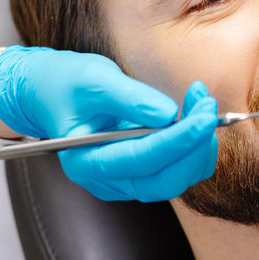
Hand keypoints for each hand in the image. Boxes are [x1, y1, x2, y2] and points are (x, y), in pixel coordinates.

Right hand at [0, 46, 217, 200]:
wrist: (51, 92)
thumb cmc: (65, 84)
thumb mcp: (93, 79)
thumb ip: (130, 97)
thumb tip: (169, 114)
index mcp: (87, 161)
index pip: (142, 159)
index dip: (179, 140)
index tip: (204, 116)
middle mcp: (107, 180)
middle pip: (165, 180)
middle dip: (195, 146)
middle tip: (207, 106)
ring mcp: (126, 180)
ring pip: (178, 178)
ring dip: (199, 144)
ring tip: (201, 101)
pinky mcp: (141, 172)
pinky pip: (179, 169)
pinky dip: (196, 145)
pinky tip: (195, 113)